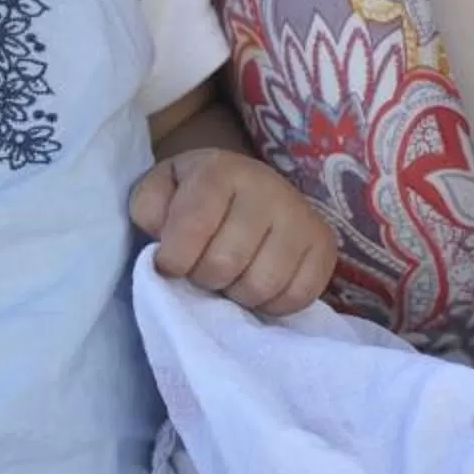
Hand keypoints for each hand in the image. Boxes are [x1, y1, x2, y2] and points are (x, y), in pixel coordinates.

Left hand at [130, 149, 338, 315]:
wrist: (246, 189)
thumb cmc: (195, 197)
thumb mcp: (160, 191)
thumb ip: (149, 209)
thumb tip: (163, 238)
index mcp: (222, 170)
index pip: (192, 227)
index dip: (173, 259)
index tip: (168, 264)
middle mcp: (268, 188)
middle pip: (225, 264)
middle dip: (203, 278)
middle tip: (202, 269)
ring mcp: (302, 218)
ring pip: (260, 286)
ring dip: (235, 293)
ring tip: (229, 276)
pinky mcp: (324, 247)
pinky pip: (296, 297)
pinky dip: (270, 303)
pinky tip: (256, 282)